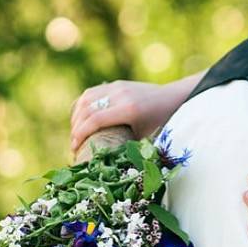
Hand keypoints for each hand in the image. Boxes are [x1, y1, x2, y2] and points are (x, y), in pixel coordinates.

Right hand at [70, 80, 185, 150]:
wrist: (174, 97)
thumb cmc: (162, 122)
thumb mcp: (145, 137)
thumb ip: (126, 145)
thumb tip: (104, 162)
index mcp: (130, 109)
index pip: (95, 120)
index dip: (80, 135)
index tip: (74, 149)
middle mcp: (121, 95)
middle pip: (86, 109)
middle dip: (75, 128)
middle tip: (73, 144)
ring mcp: (118, 87)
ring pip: (85, 99)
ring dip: (75, 116)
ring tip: (75, 133)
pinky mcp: (116, 84)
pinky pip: (91, 93)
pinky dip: (81, 106)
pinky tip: (80, 119)